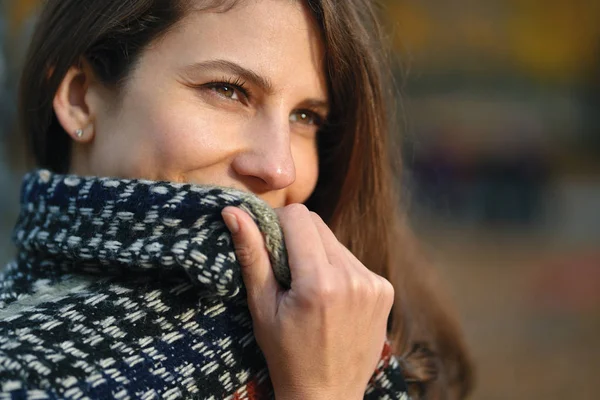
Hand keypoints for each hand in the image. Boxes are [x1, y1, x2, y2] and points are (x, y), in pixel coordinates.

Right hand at [222, 204, 394, 399]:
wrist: (327, 396)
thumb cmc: (286, 355)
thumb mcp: (262, 307)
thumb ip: (252, 255)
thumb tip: (234, 210)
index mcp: (320, 282)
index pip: (299, 216)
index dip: (277, 224)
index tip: (268, 247)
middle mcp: (354, 278)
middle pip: (318, 224)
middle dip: (297, 238)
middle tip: (286, 273)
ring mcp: (374, 284)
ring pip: (335, 241)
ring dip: (317, 254)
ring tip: (308, 290)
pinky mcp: (384, 290)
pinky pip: (352, 260)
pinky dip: (337, 269)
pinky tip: (329, 298)